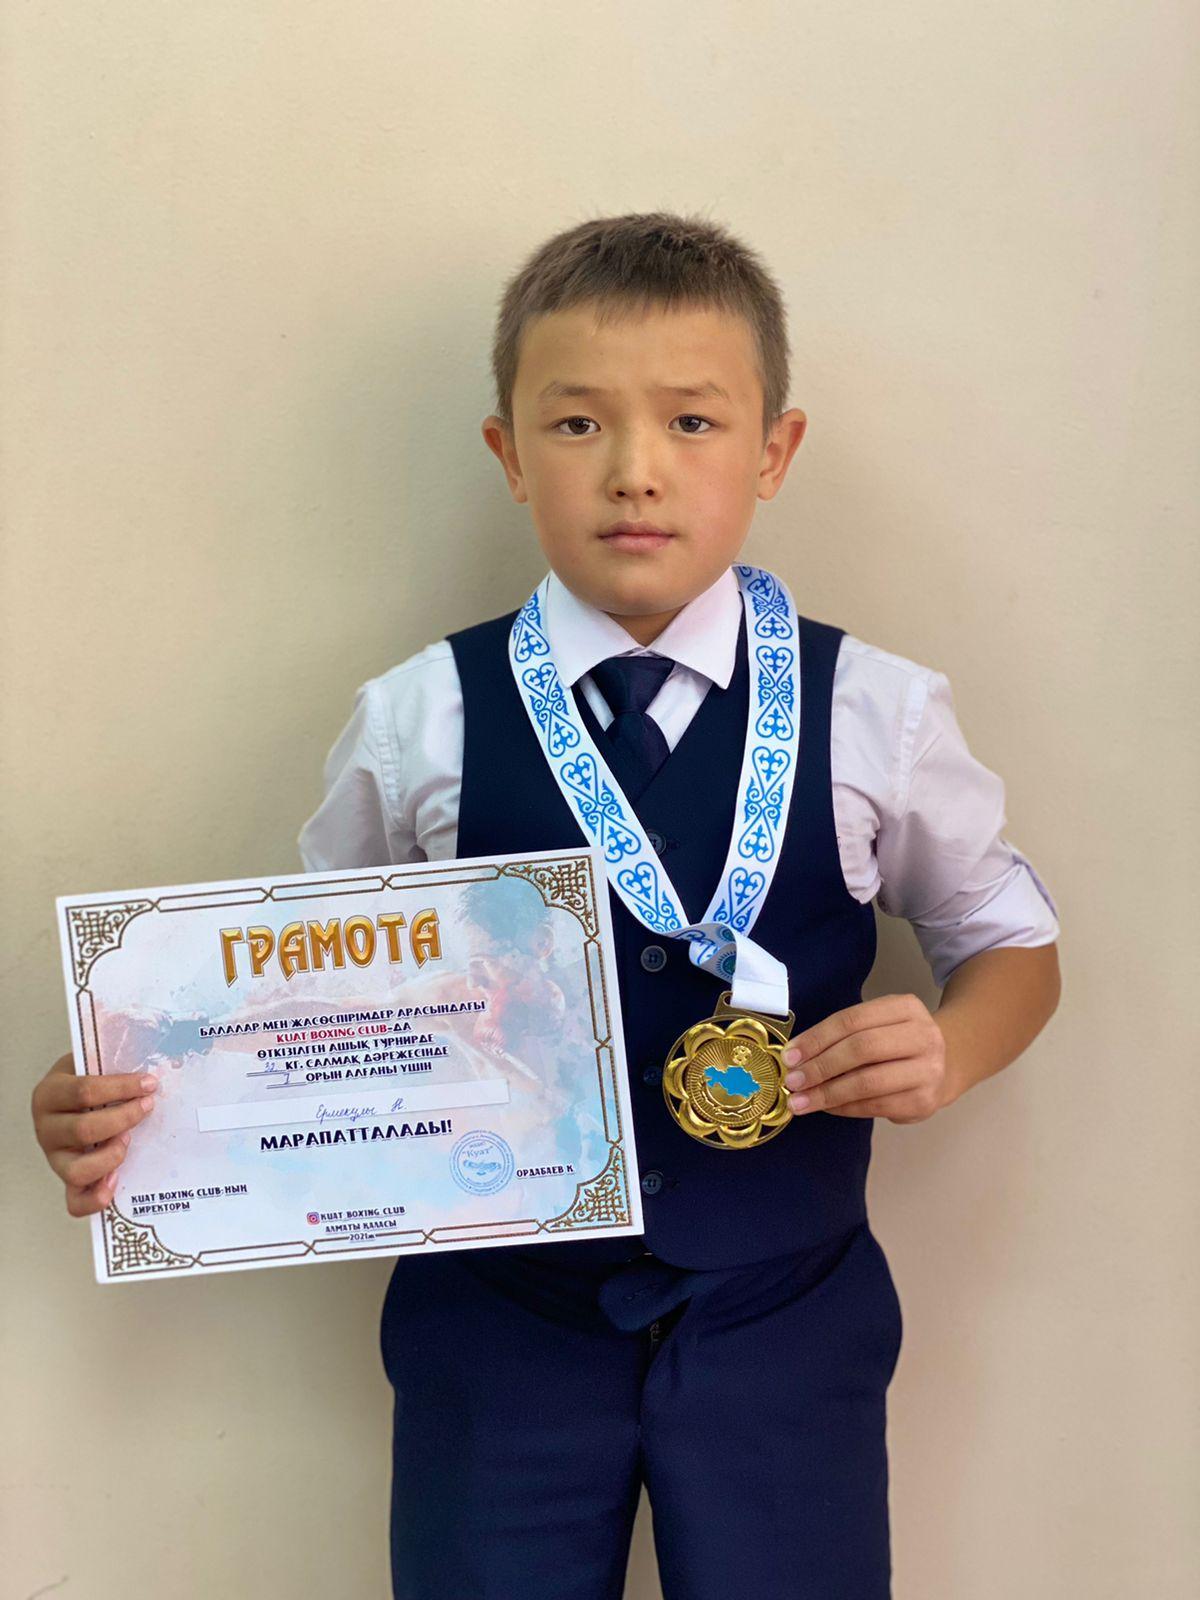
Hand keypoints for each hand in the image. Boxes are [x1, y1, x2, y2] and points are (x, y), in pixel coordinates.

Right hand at [31, 1052, 160, 1215]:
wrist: (69, 1099)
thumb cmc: (87, 1080)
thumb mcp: (92, 1064)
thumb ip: (110, 1064)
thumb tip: (150, 1070)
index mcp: (50, 1094)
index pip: (84, 1091)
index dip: (121, 1088)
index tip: (149, 1083)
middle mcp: (47, 1129)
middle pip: (84, 1130)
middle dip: (124, 1118)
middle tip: (148, 1107)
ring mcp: (55, 1158)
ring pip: (77, 1170)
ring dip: (111, 1157)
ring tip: (129, 1141)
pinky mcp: (67, 1180)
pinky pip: (75, 1202)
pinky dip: (96, 1198)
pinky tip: (116, 1182)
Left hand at [780, 994, 952, 1123]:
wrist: (946, 1064)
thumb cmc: (898, 1043)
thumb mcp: (878, 1024)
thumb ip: (843, 1035)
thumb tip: (796, 1057)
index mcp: (905, 1007)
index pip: (852, 1020)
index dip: (817, 1038)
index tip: (790, 1056)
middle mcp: (922, 1035)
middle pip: (861, 1049)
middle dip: (820, 1067)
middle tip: (792, 1081)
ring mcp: (928, 1070)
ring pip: (867, 1082)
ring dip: (827, 1094)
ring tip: (800, 1101)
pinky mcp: (924, 1101)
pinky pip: (874, 1106)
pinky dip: (844, 1108)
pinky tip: (826, 1107)